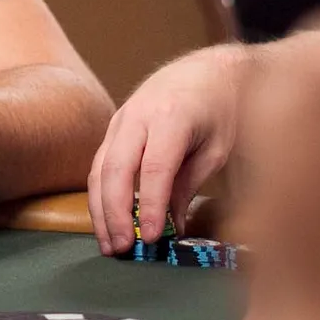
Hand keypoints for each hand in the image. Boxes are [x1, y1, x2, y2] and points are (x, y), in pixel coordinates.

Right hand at [88, 44, 247, 254]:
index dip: (150, 206)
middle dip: (115, 212)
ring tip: (109, 244)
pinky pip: (100, 164)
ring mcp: (120, 119)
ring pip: (99, 168)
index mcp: (171, 116)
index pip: (154, 168)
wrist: (206, 71)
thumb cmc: (219, 110)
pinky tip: (106, 221)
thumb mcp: (216, 148)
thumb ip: (190, 185)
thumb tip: (171, 227)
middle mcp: (138, 116)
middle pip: (116, 169)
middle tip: (122, 248)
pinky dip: (100, 195)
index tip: (150, 238)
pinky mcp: (113, 127)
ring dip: (100, 209)